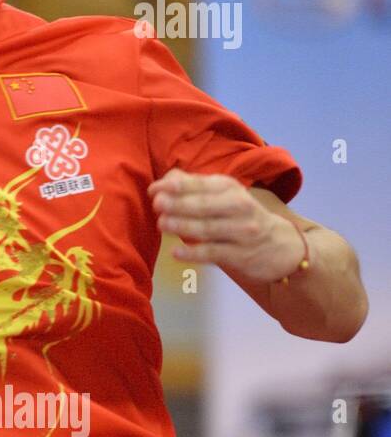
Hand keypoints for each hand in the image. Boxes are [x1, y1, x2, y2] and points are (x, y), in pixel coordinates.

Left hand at [148, 169, 303, 283]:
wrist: (281, 246)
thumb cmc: (240, 216)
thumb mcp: (223, 195)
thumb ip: (194, 186)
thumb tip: (166, 180)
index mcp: (229, 188)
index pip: (201, 185)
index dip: (176, 186)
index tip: (154, 190)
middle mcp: (238, 207)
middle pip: (204, 205)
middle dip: (178, 204)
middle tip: (157, 206)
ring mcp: (241, 232)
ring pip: (208, 229)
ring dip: (183, 226)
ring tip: (162, 225)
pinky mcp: (241, 255)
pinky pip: (214, 253)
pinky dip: (193, 253)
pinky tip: (175, 253)